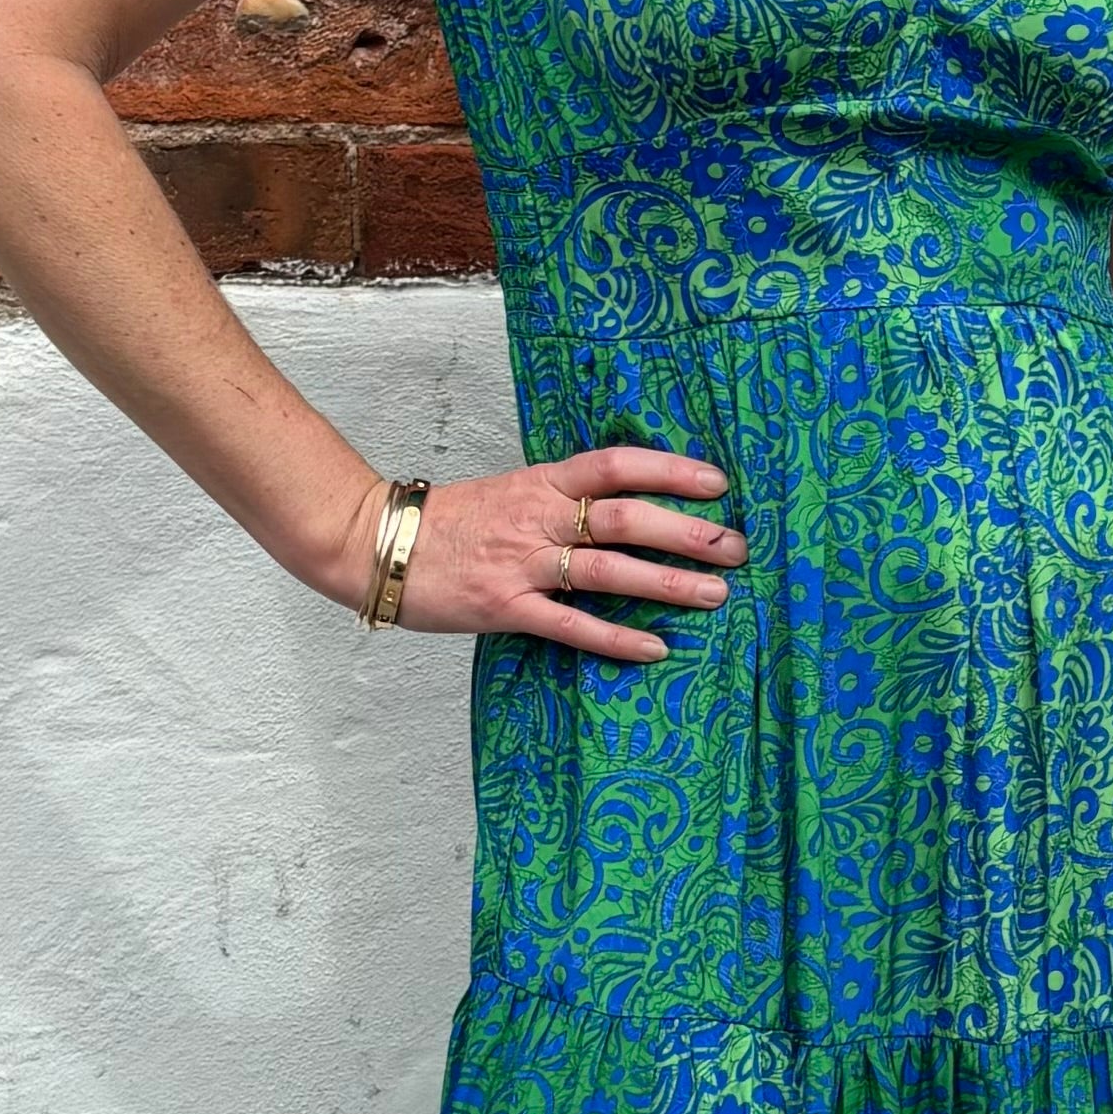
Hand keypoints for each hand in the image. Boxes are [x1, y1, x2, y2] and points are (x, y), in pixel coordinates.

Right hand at [364, 442, 741, 664]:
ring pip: (606, 569)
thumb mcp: (510, 491)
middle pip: (624, 517)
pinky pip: (569, 625)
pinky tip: (655, 648)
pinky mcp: (504, 607)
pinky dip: (614, 637)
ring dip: (665, 581)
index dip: (669, 470)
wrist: (376, 542)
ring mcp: (521, 563)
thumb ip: (560, 498)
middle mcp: (537, 518)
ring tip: (715, 594)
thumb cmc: (449, 522)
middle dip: (686, 530)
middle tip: (737, 546)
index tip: (717, 482)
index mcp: (540, 482)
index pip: (614, 465)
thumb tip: (622, 504)